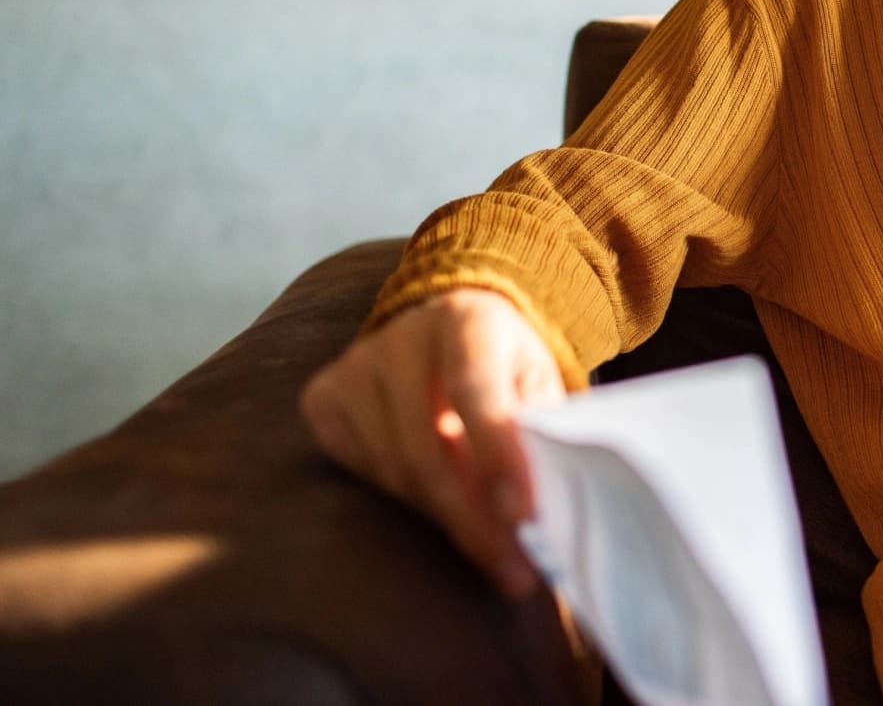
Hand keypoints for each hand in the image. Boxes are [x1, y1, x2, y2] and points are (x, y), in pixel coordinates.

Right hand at [300, 288, 564, 598]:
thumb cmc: (504, 361)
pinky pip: (361, 471)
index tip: (525, 520)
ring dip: (446, 518)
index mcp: (467, 319)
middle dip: (474, 518)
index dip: (499, 458)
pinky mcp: (323, 397)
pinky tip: (439, 503)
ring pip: (394, 470)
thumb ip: (543, 431)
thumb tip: (553, 512)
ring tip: (491, 548)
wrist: (445, 321)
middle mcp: (400, 337)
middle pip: (427, 446)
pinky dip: (406, 499)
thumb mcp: (537, 378)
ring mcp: (353, 367)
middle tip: (513, 568)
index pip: (476, 393)